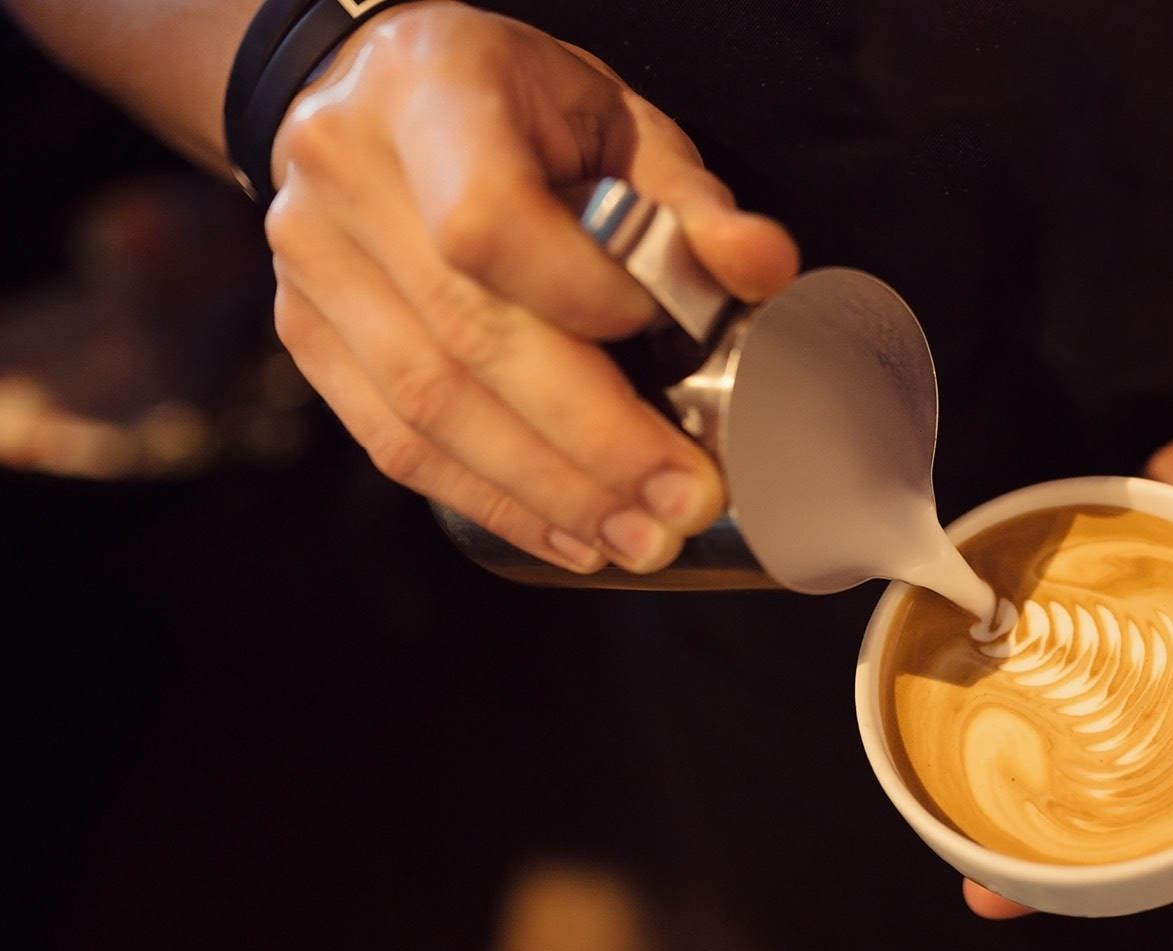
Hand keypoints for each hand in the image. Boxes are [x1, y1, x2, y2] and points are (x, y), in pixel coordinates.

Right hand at [262, 1, 798, 571]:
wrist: (378, 88)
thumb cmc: (518, 106)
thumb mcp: (616, 121)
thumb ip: (691, 203)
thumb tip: (766, 269)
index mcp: (431, 91)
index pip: (488, 224)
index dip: (582, 297)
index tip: (664, 334)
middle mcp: (346, 173)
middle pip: (465, 339)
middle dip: (590, 441)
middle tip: (679, 504)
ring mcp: (311, 260)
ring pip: (425, 408)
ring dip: (544, 491)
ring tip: (635, 538)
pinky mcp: (304, 333)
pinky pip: (393, 439)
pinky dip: (487, 497)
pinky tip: (564, 533)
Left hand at [960, 378, 1172, 917]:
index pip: (1159, 809)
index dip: (1095, 861)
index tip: (1014, 893)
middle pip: (1088, 761)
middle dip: (1025, 819)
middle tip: (968, 875)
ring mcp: (1136, 630)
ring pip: (1056, 687)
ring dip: (1001, 715)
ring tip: (932, 764)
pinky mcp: (1114, 563)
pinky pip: (1054, 595)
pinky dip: (1015, 612)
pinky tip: (957, 630)